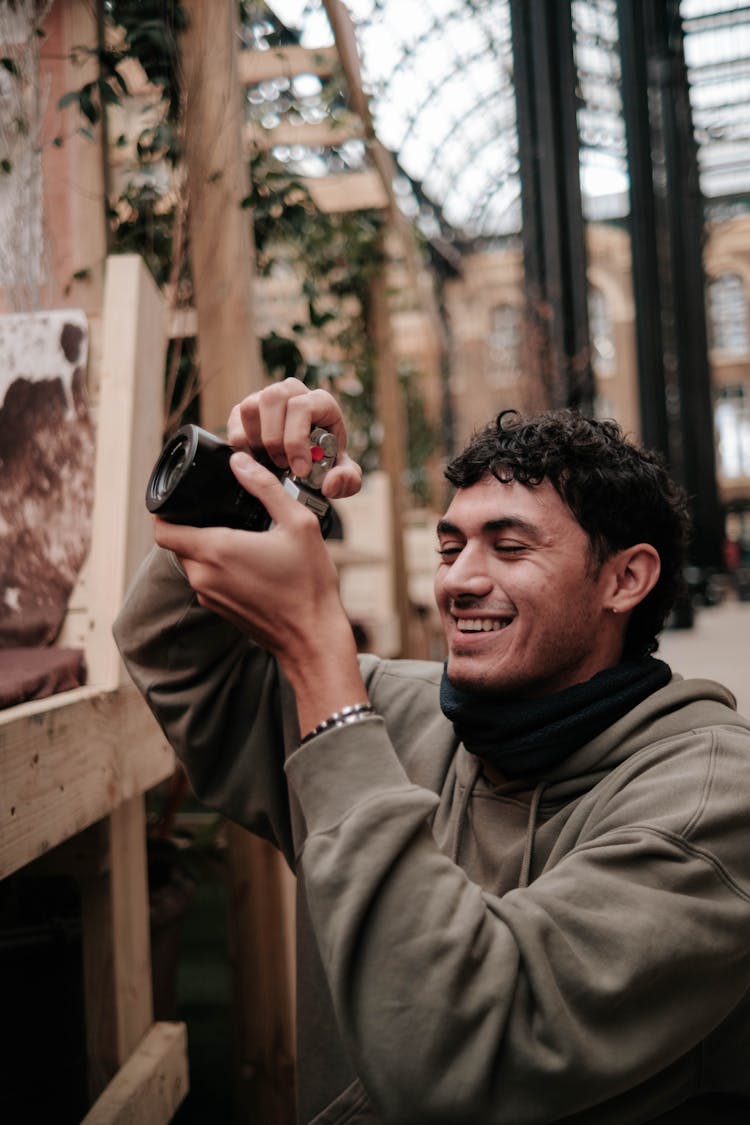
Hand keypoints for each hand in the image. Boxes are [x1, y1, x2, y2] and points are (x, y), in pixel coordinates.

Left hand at [153, 454, 367, 728]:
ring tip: (237, 534)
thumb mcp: (297, 524)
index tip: (182, 499)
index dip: (164, 511)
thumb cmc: (308, 583)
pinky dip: (216, 568)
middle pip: (176, 543)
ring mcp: (208, 596)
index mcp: (216, 550)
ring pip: (190, 562)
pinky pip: (205, 580)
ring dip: (204, 548)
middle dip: (190, 525)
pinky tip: (247, 561)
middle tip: (218, 512)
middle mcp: (203, 575)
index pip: (162, 529)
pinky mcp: (218, 610)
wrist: (312, 638)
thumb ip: (265, 488)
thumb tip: (240, 461)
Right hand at [227, 377, 361, 499]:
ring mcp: (268, 398)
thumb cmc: (327, 461)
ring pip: (250, 406)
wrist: (309, 461)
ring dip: (256, 440)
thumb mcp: (344, 474)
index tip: (300, 470)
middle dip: (274, 439)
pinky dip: (241, 442)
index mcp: (320, 402)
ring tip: (269, 462)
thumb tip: (330, 483)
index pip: (302, 407)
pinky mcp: (248, 409)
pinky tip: (255, 458)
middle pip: (273, 397)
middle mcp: (293, 393)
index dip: (296, 440)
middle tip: (282, 466)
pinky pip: (236, 417)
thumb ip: (347, 480)